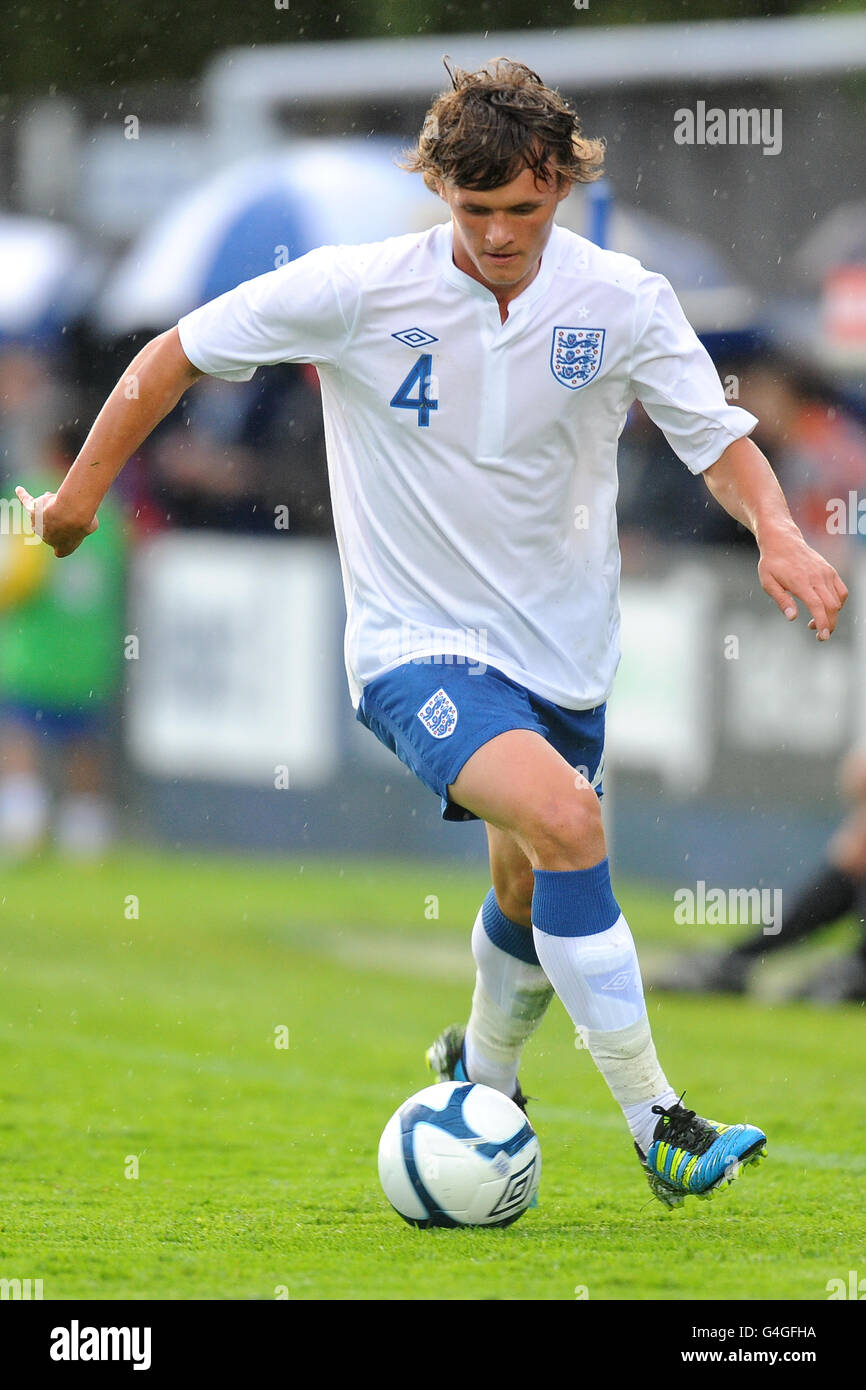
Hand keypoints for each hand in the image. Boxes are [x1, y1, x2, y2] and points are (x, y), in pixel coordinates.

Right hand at [15, 487, 98, 557]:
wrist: (71, 513)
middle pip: (53, 526)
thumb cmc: (83, 521)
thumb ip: (86, 523)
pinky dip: (23, 496)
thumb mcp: (91, 524)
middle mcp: (48, 539)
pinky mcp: (32, 511)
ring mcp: (37, 525)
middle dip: (59, 517)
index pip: (61, 550)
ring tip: (57, 499)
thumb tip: (82, 515)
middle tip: (67, 507)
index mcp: (63, 548)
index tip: (68, 535)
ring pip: (43, 514)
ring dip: (50, 506)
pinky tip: (20, 490)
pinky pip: (26, 503)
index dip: (64, 542)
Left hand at [757, 524, 847, 640]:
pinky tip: (826, 608)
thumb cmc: (772, 563)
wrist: (783, 541)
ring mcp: (826, 573)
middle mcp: (817, 577)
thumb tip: (792, 617)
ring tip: (816, 621)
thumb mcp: (768, 582)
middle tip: (820, 636)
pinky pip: (841, 590)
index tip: (823, 637)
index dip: (822, 623)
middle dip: (829, 624)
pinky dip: (838, 603)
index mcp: (801, 582)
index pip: (817, 606)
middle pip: (831, 606)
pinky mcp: (830, 570)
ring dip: (832, 615)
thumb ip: (782, 600)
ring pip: (838, 600)